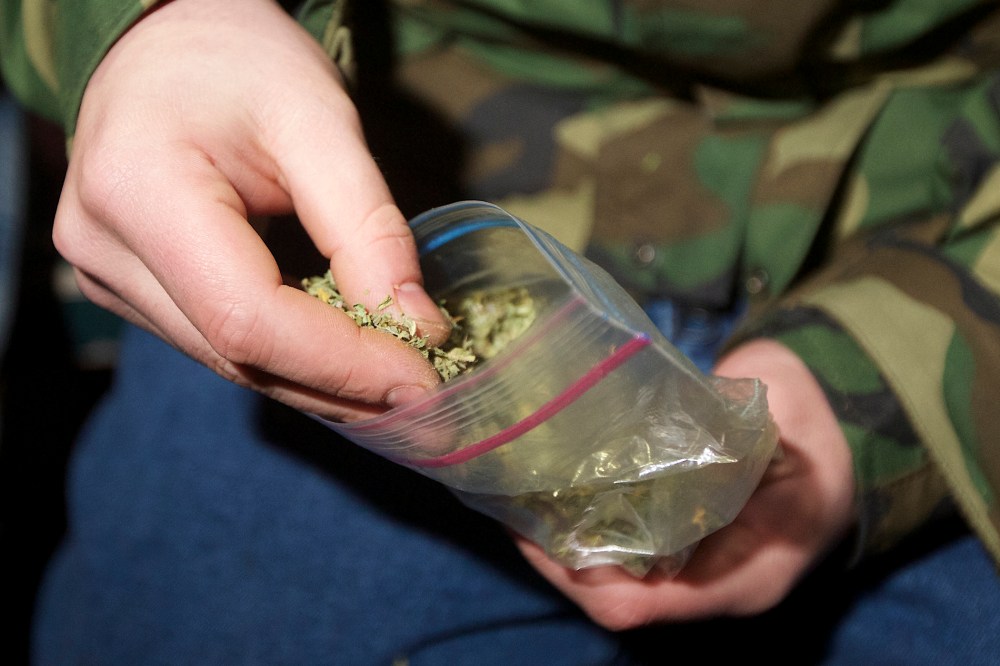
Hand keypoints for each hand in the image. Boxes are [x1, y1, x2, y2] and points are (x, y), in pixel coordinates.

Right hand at [53, 0, 448, 421]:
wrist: (167, 42)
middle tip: (427, 396)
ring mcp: (108, 275)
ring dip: (319, 381)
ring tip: (396, 381)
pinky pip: (219, 343)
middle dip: (340, 385)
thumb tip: (417, 328)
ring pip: (230, 360)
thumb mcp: (320, 123)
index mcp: (138, 192)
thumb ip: (367, 228)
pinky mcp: (129, 287)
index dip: (342, 363)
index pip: (248, 317)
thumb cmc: (240, 61)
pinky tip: (345, 358)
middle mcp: (105, 249)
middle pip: (237, 353)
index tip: (423, 381)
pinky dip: (289, 357)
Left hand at [517, 339, 855, 629]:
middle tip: (512, 508)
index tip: (537, 534)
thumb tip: (683, 436)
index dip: (578, 576)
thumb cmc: (816, 443)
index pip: (637, 604)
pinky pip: (617, 546)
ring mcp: (686, 561)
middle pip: (609, 594)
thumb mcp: (796, 446)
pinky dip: (579, 522)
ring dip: (557, 541)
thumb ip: (746, 449)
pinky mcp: (674, 536)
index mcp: (740, 576)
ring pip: (606, 573)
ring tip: (517, 496)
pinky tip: (547, 486)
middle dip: (554, 557)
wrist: (829, 439)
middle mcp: (703, 581)